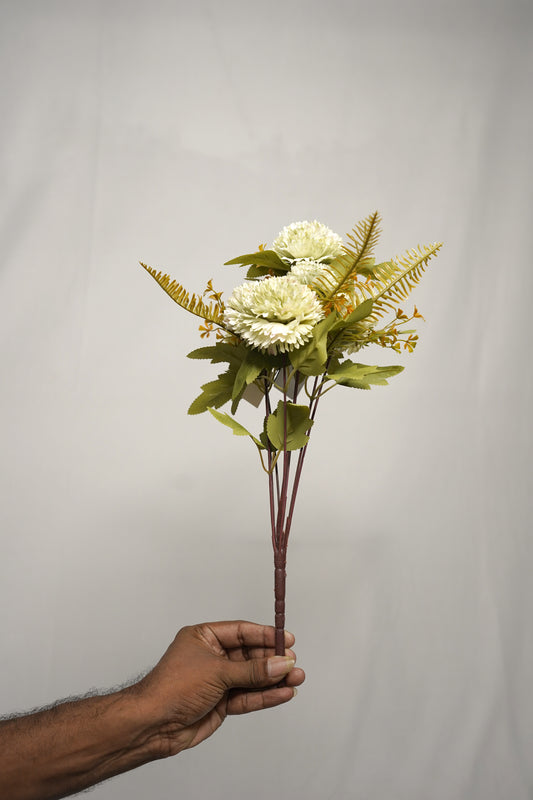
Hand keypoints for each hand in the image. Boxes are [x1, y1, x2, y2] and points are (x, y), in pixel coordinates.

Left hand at [136, 621, 304, 755]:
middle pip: (250, 655)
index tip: (286, 639)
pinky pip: (248, 697)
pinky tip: (283, 693)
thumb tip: (279, 663)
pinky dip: (265, 696)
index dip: (265, 635)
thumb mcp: (217, 672)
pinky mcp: (220, 703)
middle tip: (293, 663)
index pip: (241, 632)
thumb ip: (252, 670)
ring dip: (273, 680)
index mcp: (204, 637)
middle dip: (272, 660)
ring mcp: (216, 681)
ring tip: (296, 679)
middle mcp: (211, 657)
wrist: (153, 724)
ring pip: (251, 678)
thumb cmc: (171, 688)